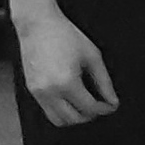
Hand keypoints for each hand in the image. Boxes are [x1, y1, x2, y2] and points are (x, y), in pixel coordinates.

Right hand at [15, 11, 118, 125]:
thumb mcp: (92, 56)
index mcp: (66, 82)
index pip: (89, 108)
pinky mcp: (31, 89)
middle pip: (73, 119)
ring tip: (85, 104)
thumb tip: (113, 101)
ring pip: (58, 120)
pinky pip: (47, 111)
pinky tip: (71, 99)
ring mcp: (37, 92)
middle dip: (90, 115)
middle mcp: (49, 91)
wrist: (38, 24)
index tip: (111, 105)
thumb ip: (104, 82)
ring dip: (74, 117)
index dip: (104, 109)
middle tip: (100, 105)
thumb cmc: (66, 35)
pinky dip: (61, 111)